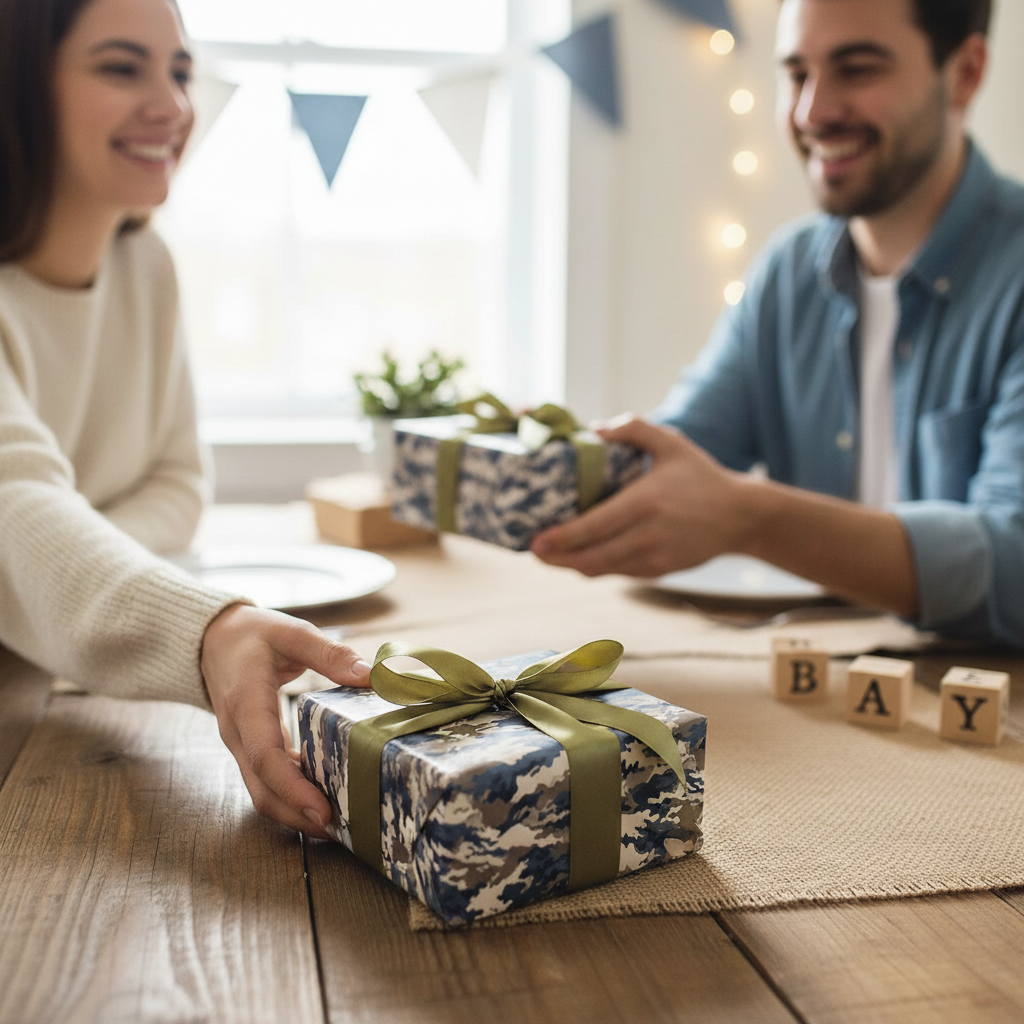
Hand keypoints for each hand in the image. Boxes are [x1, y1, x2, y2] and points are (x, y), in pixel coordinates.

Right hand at [200, 604, 370, 837]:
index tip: (323, 811)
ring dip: (297, 812)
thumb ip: (329, 653)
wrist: (211, 640)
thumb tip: (370, 675)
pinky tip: (325, 796)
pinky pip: (268, 781)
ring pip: (263, 793)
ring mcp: (242, 746)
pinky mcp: (251, 749)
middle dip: (299, 815)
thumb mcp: (290, 632)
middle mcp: (239, 734)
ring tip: (340, 823)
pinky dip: (293, 795)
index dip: (294, 788)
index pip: (266, 757)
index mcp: (246, 705)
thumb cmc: (252, 635)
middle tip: (342, 830)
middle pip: (263, 790)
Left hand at [531, 417, 748, 576]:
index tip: (535, 541)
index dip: (561, 539)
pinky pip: (618, 573)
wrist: (741, 516)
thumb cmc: (701, 476)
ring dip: (573, 565)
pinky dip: (597, 565)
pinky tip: (581, 555)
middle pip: (591, 559)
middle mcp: (649, 535)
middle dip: (557, 559)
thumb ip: (634, 428)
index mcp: (647, 502)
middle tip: (532, 550)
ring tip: (550, 554)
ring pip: (602, 570)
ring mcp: (655, 558)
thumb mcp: (671, 443)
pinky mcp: (659, 572)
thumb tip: (595, 427)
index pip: (594, 527)